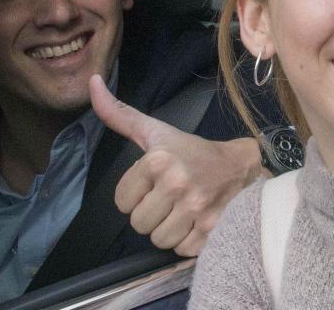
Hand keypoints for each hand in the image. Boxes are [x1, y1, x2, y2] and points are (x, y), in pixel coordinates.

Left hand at [90, 75, 265, 256]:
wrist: (242, 165)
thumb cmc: (193, 151)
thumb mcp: (156, 131)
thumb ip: (119, 114)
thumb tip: (91, 83)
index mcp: (158, 160)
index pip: (122, 201)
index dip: (136, 195)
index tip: (154, 183)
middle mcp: (177, 183)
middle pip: (139, 224)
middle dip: (151, 214)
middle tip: (169, 198)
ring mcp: (197, 209)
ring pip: (159, 240)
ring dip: (168, 230)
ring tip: (181, 211)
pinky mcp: (212, 229)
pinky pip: (182, 250)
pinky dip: (187, 240)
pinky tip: (196, 221)